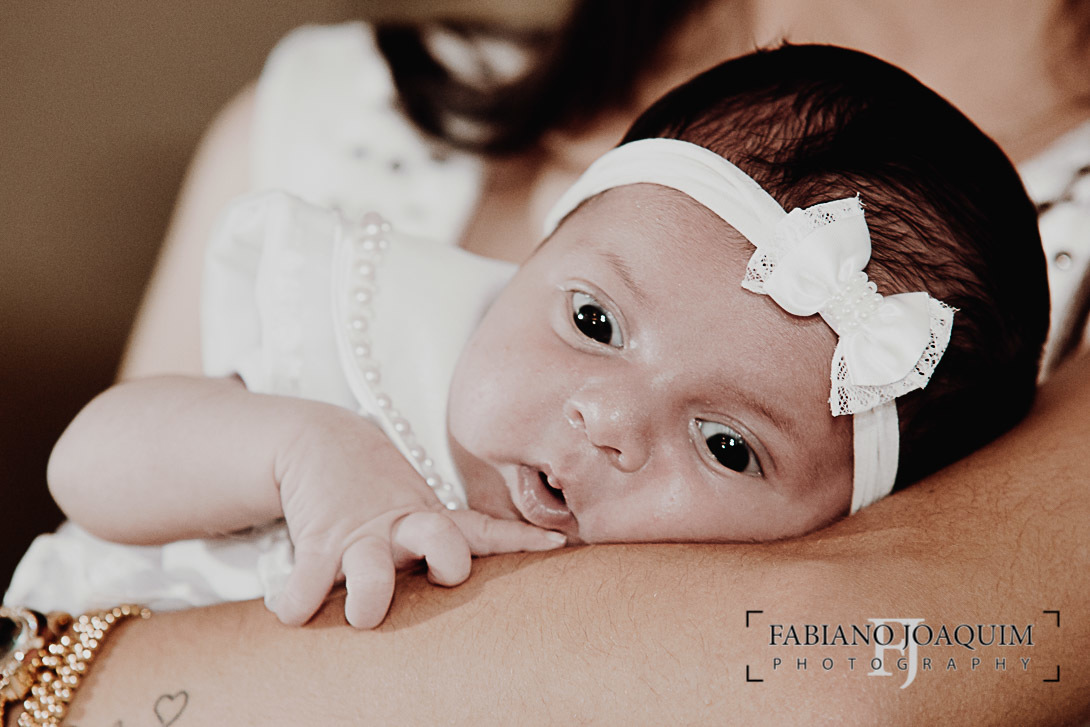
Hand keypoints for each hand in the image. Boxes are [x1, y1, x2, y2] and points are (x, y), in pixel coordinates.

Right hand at [269, 407, 563, 627]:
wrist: (318, 441)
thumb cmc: (376, 492)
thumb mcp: (415, 508)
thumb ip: (442, 539)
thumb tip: (472, 580)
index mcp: (432, 521)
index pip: (485, 529)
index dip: (521, 539)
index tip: (558, 543)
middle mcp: (404, 527)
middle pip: (443, 542)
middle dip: (448, 563)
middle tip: (443, 575)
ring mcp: (362, 534)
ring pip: (372, 569)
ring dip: (368, 595)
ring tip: (361, 613)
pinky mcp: (318, 539)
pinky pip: (307, 578)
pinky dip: (296, 599)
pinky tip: (290, 610)